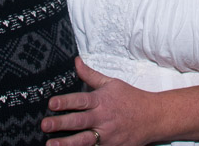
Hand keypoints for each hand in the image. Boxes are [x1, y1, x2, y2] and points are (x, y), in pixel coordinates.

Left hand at [43, 57, 157, 145]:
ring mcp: (107, 135)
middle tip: (45, 124)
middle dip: (61, 123)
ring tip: (50, 144)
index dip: (66, 102)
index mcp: (101, 100)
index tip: (51, 103)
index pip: (81, 100)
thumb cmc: (130, 98)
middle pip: (79, 121)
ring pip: (84, 140)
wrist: (153, 117)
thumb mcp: (111, 83)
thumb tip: (76, 62)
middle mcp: (103, 118)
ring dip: (67, 143)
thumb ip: (91, 75)